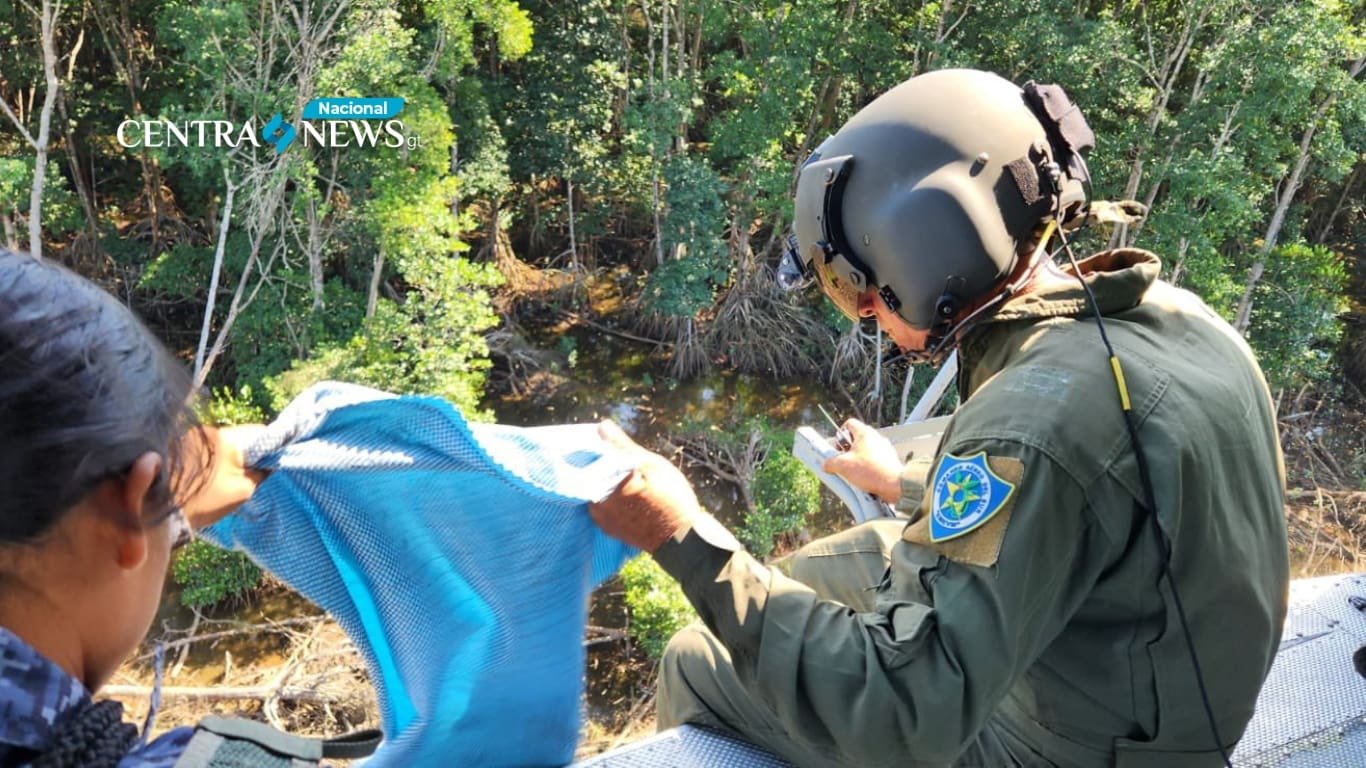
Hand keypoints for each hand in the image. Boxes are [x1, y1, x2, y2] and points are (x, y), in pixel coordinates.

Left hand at [179, 424, 268, 529]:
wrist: (159, 510)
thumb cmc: (205, 501)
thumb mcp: (242, 490)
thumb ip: (260, 473)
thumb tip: (270, 463)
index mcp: (228, 438)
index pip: (261, 432)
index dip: (272, 445)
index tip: (274, 461)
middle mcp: (210, 431)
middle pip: (242, 436)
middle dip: (251, 452)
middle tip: (256, 472)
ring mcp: (193, 437)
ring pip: (225, 442)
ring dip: (232, 456)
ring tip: (231, 476)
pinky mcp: (181, 446)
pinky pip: (209, 448)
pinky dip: (216, 459)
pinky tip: (214, 475)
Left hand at [589, 421, 701, 551]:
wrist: (683, 541)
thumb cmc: (671, 499)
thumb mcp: (650, 465)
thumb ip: (622, 446)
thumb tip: (602, 426)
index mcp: (603, 484)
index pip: (589, 459)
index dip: (597, 448)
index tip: (605, 442)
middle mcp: (596, 503)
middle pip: (591, 477)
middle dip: (602, 466)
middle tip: (621, 460)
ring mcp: (601, 519)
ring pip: (598, 492)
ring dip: (606, 483)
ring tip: (627, 477)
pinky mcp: (609, 529)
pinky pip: (603, 507)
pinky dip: (611, 499)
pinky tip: (628, 495)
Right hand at [822, 418, 902, 502]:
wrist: (894, 484)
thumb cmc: (871, 471)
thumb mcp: (843, 466)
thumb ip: (831, 463)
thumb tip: (826, 464)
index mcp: (865, 433)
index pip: (849, 424)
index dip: (840, 434)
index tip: (837, 447)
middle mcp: (876, 438)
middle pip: (856, 439)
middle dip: (848, 451)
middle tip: (843, 462)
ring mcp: (884, 449)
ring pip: (866, 451)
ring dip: (858, 460)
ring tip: (854, 473)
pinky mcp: (889, 460)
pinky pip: (874, 461)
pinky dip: (868, 468)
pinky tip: (865, 479)